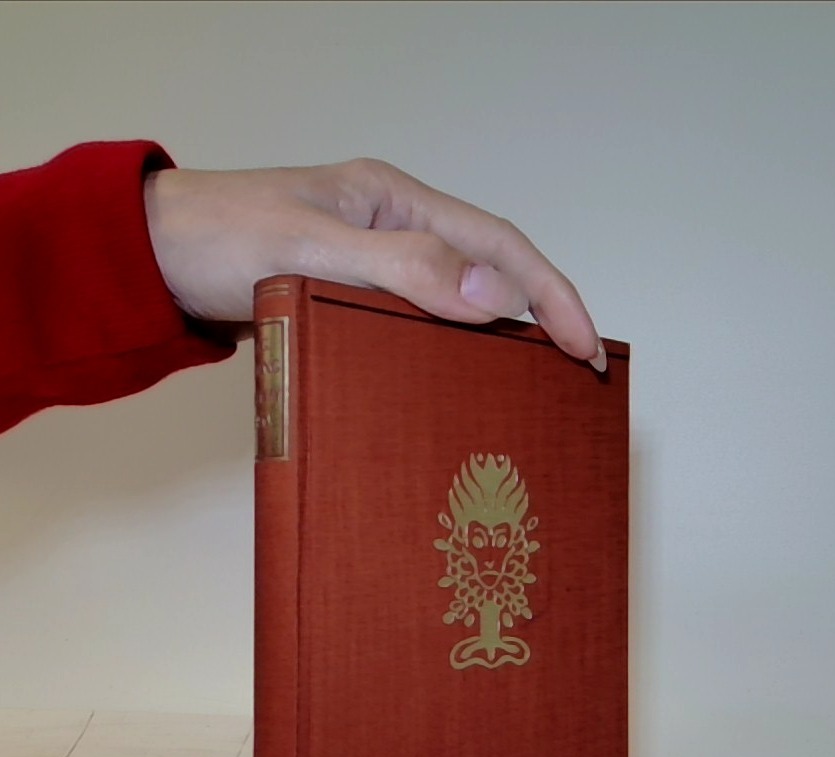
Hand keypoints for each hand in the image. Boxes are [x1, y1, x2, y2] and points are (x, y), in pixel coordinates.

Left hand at [143, 157, 604, 370]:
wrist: (152, 259)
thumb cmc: (220, 237)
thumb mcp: (313, 248)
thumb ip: (403, 266)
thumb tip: (493, 293)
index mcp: (396, 200)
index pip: (499, 244)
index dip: (552, 294)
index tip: (585, 346)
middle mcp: (396, 228)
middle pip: (495, 269)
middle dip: (545, 315)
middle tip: (580, 370)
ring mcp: (377, 265)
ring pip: (464, 298)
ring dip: (505, 336)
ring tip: (540, 381)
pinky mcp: (355, 300)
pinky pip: (425, 321)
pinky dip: (458, 348)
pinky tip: (467, 379)